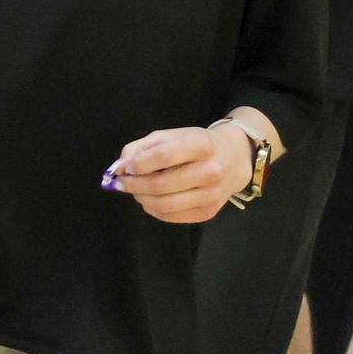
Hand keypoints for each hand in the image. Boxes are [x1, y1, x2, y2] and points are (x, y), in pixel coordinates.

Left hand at [106, 125, 251, 223]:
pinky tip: (148, 200)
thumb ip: (142, 148)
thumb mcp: (171, 136)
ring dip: (142, 198)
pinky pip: (172, 217)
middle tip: (121, 183)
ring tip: (134, 191)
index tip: (125, 168)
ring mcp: (211, 195)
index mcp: (201, 145)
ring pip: (166, 204)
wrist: (234, 159)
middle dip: (135, 185)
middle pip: (163, 184)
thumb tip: (118, 168)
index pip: (164, 155)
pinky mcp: (208, 213)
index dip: (140, 164)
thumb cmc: (197, 144)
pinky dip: (153, 210)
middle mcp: (210, 171)